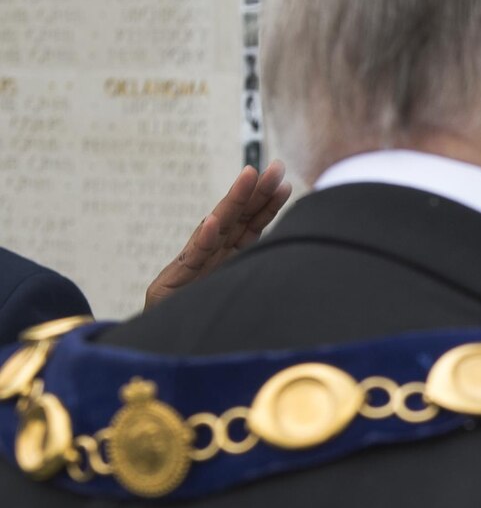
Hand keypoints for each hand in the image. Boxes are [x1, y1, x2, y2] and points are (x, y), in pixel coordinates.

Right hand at [144, 161, 290, 308]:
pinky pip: (193, 258)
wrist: (162, 340)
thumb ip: (253, 278)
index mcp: (228, 258)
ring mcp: (194, 265)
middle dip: (257, 192)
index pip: (251, 227)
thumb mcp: (234, 294)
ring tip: (249, 176)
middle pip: (238, 219)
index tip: (285, 184)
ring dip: (234, 201)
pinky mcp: (175, 281)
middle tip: (275, 167)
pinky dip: (203, 239)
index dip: (267, 206)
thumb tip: (291, 268)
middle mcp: (212, 255)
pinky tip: (213, 222)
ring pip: (217, 228)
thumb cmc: (200, 318)